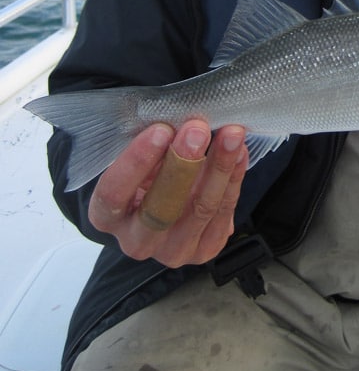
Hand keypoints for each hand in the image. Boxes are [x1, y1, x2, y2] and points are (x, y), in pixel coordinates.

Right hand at [88, 119, 248, 266]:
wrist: (168, 199)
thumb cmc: (148, 171)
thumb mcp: (140, 157)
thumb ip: (153, 144)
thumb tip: (179, 120)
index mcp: (107, 216)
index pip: (114, 194)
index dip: (136, 162)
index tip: (160, 130)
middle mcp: (136, 241)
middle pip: (160, 208)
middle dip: (183, 164)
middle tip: (198, 129)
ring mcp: (172, 250)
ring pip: (200, 210)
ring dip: (219, 167)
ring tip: (231, 134)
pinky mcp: (204, 249)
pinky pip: (224, 212)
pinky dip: (234, 179)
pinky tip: (240, 153)